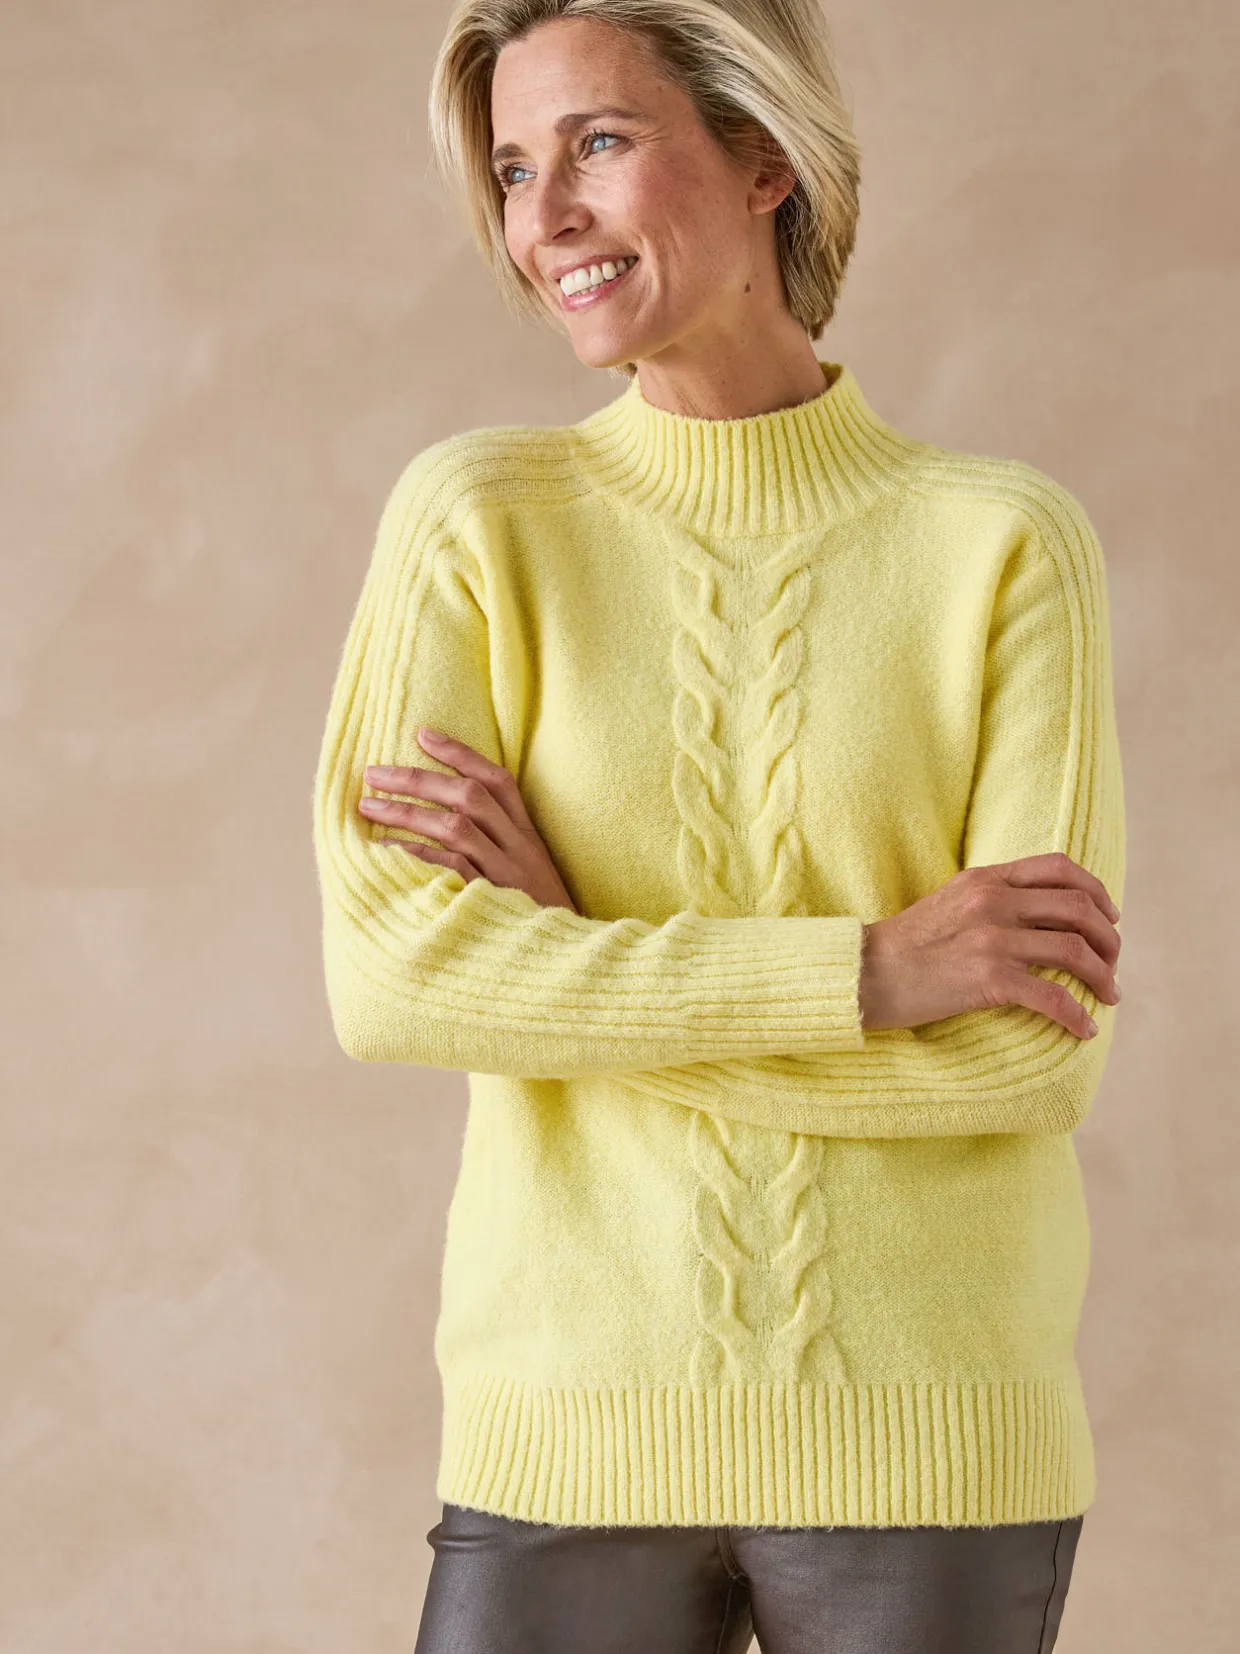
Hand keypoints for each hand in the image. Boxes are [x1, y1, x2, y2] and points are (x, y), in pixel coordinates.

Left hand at [358, 728, 578, 912]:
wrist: (566, 961)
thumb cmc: (536, 920)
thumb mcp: (529, 876)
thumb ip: (499, 848)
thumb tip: (447, 821)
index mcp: (528, 838)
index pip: (498, 781)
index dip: (461, 754)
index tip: (422, 734)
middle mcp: (519, 850)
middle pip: (469, 797)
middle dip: (418, 779)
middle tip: (373, 773)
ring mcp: (507, 876)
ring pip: (455, 828)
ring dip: (407, 812)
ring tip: (367, 807)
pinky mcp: (492, 902)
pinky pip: (449, 870)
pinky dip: (415, 857)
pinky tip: (384, 852)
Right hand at [859, 851, 1121, 1039]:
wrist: (864, 973)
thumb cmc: (905, 946)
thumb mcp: (950, 902)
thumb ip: (990, 898)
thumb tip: (1035, 914)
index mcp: (986, 879)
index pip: (1060, 868)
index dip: (1096, 892)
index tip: (1110, 917)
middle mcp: (993, 902)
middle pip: (1078, 910)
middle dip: (1109, 939)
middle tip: (1114, 964)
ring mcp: (992, 939)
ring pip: (1074, 951)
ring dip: (1104, 976)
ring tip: (1110, 995)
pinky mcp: (988, 979)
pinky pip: (1052, 997)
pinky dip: (1077, 1015)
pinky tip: (1084, 1030)